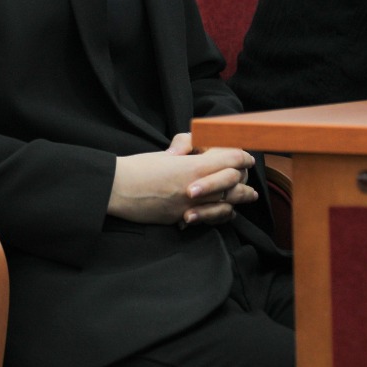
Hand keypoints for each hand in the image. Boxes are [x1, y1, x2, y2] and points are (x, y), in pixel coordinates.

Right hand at [107, 136, 257, 226]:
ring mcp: (191, 206)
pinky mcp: (182, 218)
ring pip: (226, 203)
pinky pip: (211, 218)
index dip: (241, 157)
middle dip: (243, 178)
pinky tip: (227, 212)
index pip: (230, 160)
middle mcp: (197, 187)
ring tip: (248, 196)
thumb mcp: (166, 153)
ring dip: (239, 199)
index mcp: (194, 166)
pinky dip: (222, 214)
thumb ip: (187, 148)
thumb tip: (199, 150)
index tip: (246, 157)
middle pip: (233, 182)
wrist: (118, 190)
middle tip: (249, 175)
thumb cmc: (139, 168)